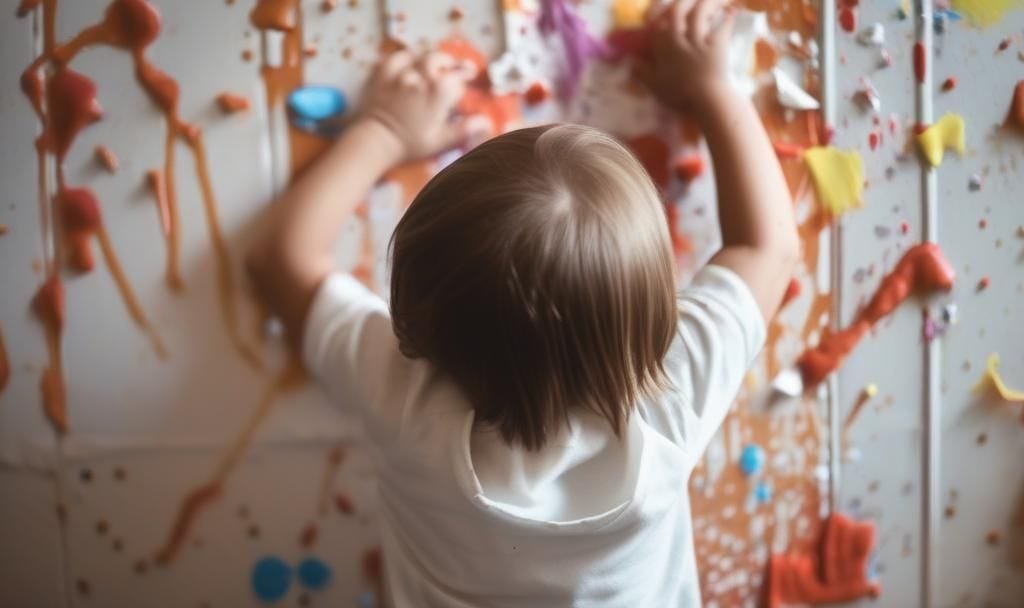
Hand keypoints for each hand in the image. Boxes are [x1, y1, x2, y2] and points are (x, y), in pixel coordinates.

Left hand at [358, 49, 483, 161]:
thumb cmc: (411, 144)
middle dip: (449, 63)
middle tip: (455, 66)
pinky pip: (396, 58)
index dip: (463, 81)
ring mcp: (402, 74)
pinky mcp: (383, 75)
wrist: (376, 141)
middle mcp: (423, 77)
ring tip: (435, 62)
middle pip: (440, 60)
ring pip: (420, 55)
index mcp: (439, 92)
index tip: (467, 82)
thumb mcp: (441, 141)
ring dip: (430, 58)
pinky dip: (404, 57)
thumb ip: (464, 129)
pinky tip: (409, 61)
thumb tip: (485, 121)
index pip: (457, 80)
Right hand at [635, 0, 736, 113]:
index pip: (656, 22)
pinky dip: (728, 18)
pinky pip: (723, 26)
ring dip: (707, 3)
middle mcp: (679, 39)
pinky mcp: (718, 44)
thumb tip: (630, 62)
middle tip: (689, 1)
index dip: (658, 10)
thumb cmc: (679, 96)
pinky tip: (732, 12)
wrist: (706, 101)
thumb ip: (642, 73)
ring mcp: (699, 40)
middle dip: (683, 2)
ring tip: (714, 1)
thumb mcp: (655, 87)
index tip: (661, 4)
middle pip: (678, 11)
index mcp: (662, 48)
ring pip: (700, 13)